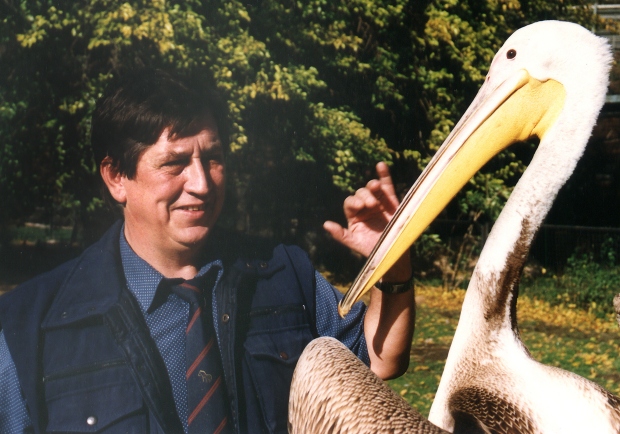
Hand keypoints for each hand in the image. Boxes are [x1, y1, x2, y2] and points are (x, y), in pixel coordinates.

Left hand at [324, 162, 411, 281]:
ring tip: (375, 187)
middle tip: (372, 205)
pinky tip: (380, 165)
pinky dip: (384, 175)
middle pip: (361, 193)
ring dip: (372, 186)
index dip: (353, 202)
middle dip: (365, 196)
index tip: (360, 206)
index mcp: (354, 216)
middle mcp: (365, 207)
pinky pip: (387, 186)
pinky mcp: (392, 202)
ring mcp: (378, 203)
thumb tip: (325, 224)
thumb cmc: (372, 249)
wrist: (393, 253)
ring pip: (372, 188)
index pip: (350, 203)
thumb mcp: (354, 243)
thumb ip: (340, 234)